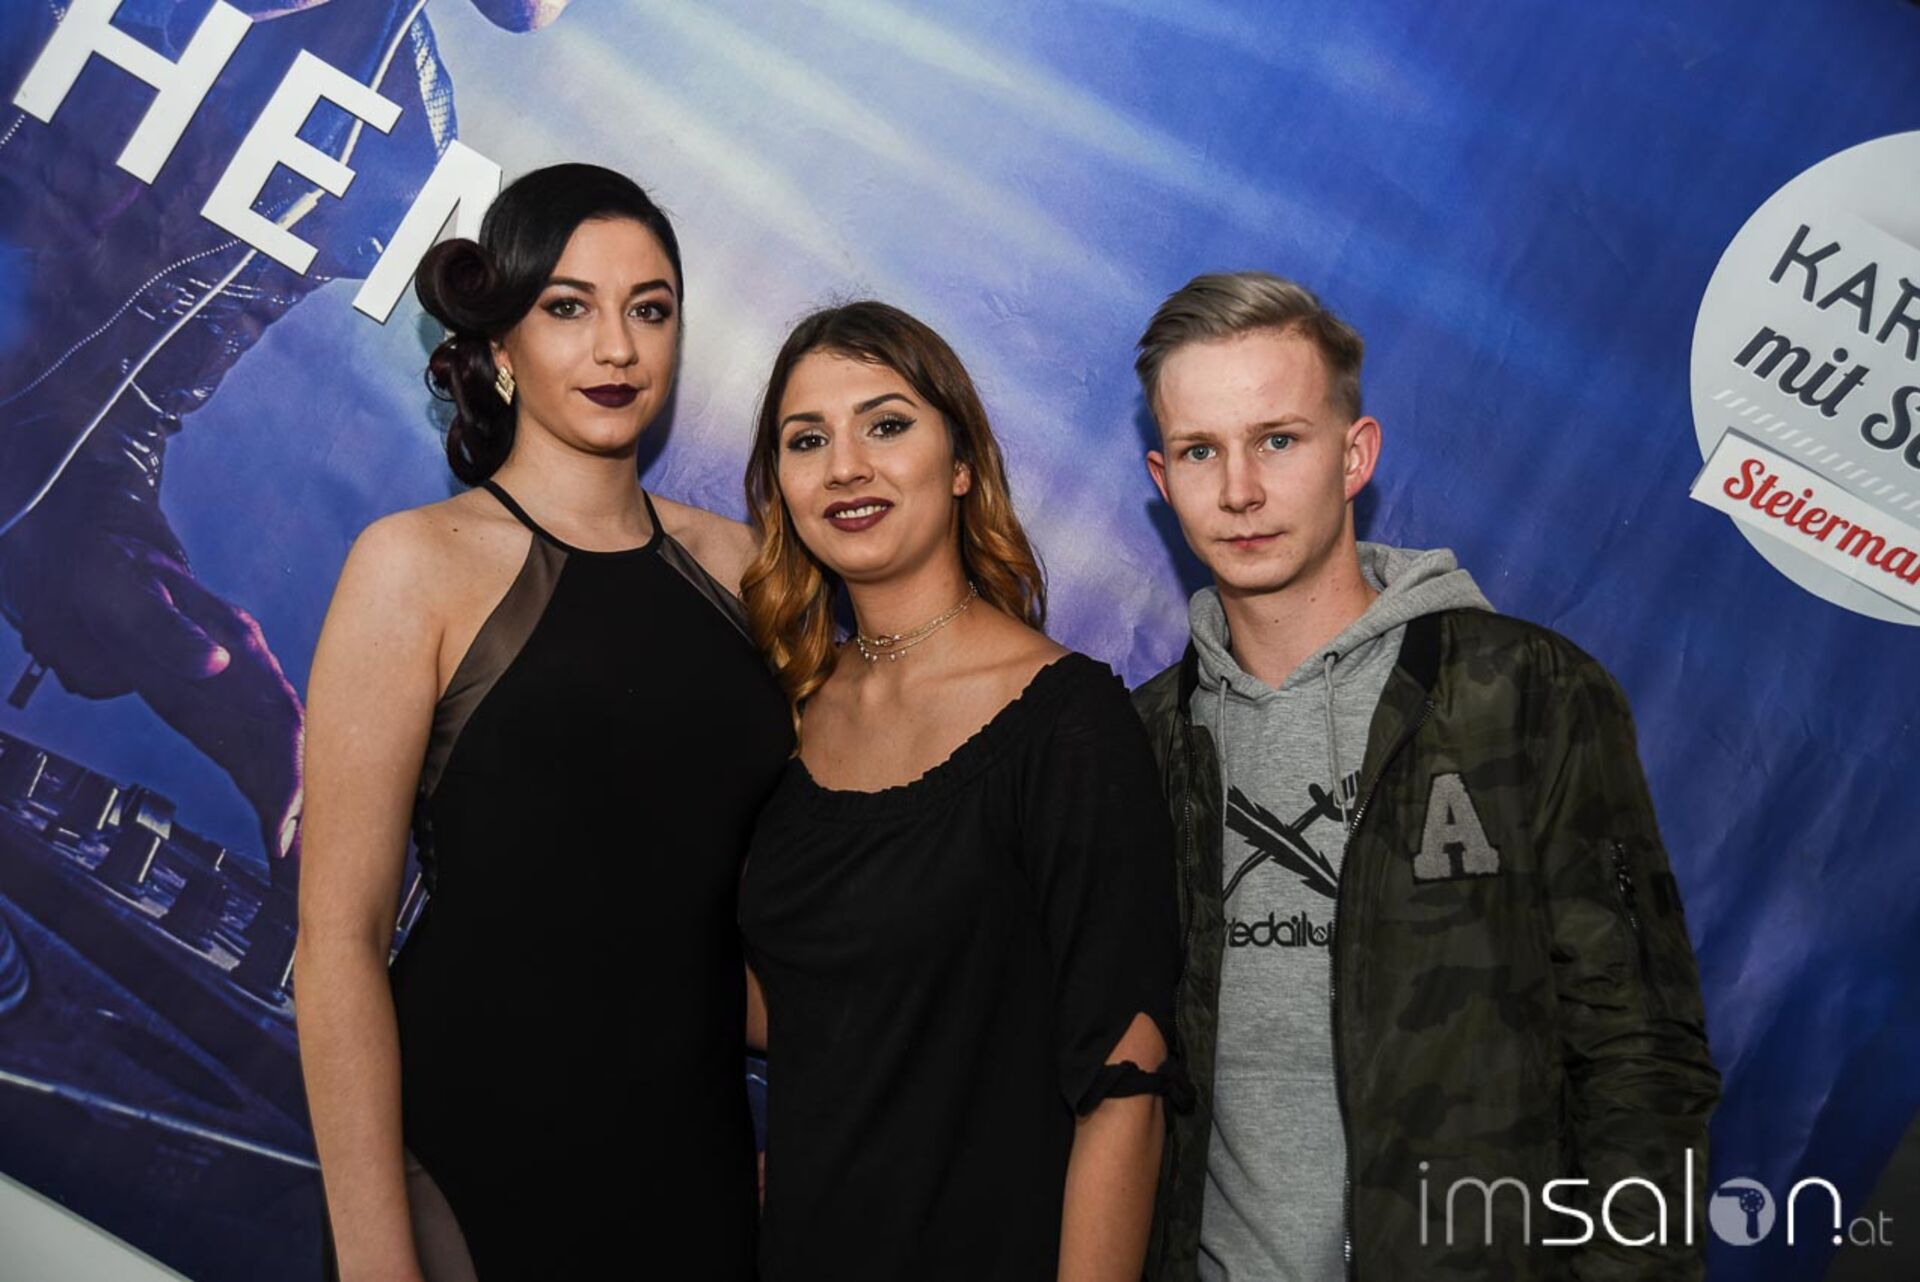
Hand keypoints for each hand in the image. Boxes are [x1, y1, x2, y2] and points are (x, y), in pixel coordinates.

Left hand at [1, 508, 304, 884]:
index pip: (277, 713)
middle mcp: (251, 674)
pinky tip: (278, 834)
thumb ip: (170, 631)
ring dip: (293, 806)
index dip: (288, 766)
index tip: (285, 815)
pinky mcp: (219, 714)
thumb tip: (217, 666)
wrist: (100, 572)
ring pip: (279, 758)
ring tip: (299, 859)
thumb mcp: (129, 597)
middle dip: (304, 801)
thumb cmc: (111, 577)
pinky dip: (268, 798)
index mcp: (238, 644)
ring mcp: (238, 696)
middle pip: (294, 745)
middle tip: (300, 856)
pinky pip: (252, 760)